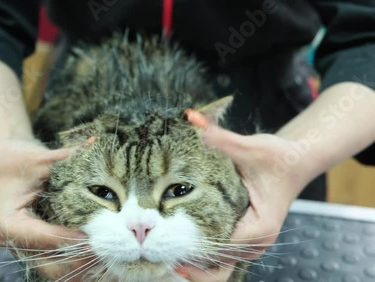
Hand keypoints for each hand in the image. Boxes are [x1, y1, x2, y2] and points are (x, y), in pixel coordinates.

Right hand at [0, 139, 91, 280]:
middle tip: (105, 249)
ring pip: (56, 269)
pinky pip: (58, 262)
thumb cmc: (15, 160)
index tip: (92, 236)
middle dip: (78, 260)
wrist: (0, 162)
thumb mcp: (39, 158)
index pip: (43, 237)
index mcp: (8, 222)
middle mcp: (13, 240)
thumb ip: (66, 157)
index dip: (69, 238)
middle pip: (50, 265)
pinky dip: (77, 260)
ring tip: (106, 255)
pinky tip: (99, 255)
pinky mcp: (35, 246)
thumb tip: (95, 144)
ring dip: (80, 264)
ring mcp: (24, 247)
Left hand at [179, 111, 312, 280]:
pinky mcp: (244, 241)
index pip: (219, 245)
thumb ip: (220, 138)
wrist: (294, 163)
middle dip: (190, 261)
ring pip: (218, 266)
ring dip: (194, 262)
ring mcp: (251, 246)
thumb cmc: (277, 158)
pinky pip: (220, 258)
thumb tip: (193, 119)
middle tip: (161, 249)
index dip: (192, 243)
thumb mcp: (249, 147)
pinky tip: (180, 247)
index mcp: (260, 227)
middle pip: (217, 263)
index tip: (167, 235)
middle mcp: (257, 242)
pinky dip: (202, 257)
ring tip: (166, 249)